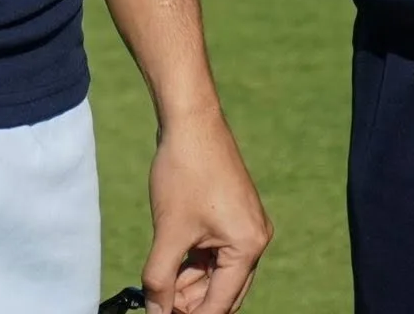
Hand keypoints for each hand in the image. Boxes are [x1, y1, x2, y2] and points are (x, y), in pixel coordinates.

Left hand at [142, 105, 271, 313]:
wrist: (191, 119)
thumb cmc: (184, 171)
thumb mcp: (169, 232)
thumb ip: (159, 282)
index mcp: (248, 246)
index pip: (220, 305)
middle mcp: (255, 239)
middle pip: (222, 293)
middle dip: (190, 303)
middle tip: (158, 303)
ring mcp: (246, 226)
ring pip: (217, 275)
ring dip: (188, 283)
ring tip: (158, 282)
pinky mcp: (234, 215)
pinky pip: (216, 254)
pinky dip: (193, 263)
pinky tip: (169, 262)